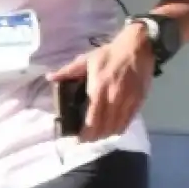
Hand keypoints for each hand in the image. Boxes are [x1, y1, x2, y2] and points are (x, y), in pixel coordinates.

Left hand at [46, 26, 155, 141]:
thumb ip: (68, 71)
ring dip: (106, 135)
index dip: (85, 133)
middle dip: (94, 137)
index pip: (92, 120)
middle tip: (86, 139)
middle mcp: (114, 99)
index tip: (78, 139)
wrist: (138, 48)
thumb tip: (49, 77)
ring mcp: (128, 102)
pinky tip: (112, 129)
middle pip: (104, 128)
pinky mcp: (138, 102)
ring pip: (116, 128)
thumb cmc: (110, 54)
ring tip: (98, 135)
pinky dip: (119, 128)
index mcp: (98, 89)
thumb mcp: (87, 60)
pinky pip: (128, 122)